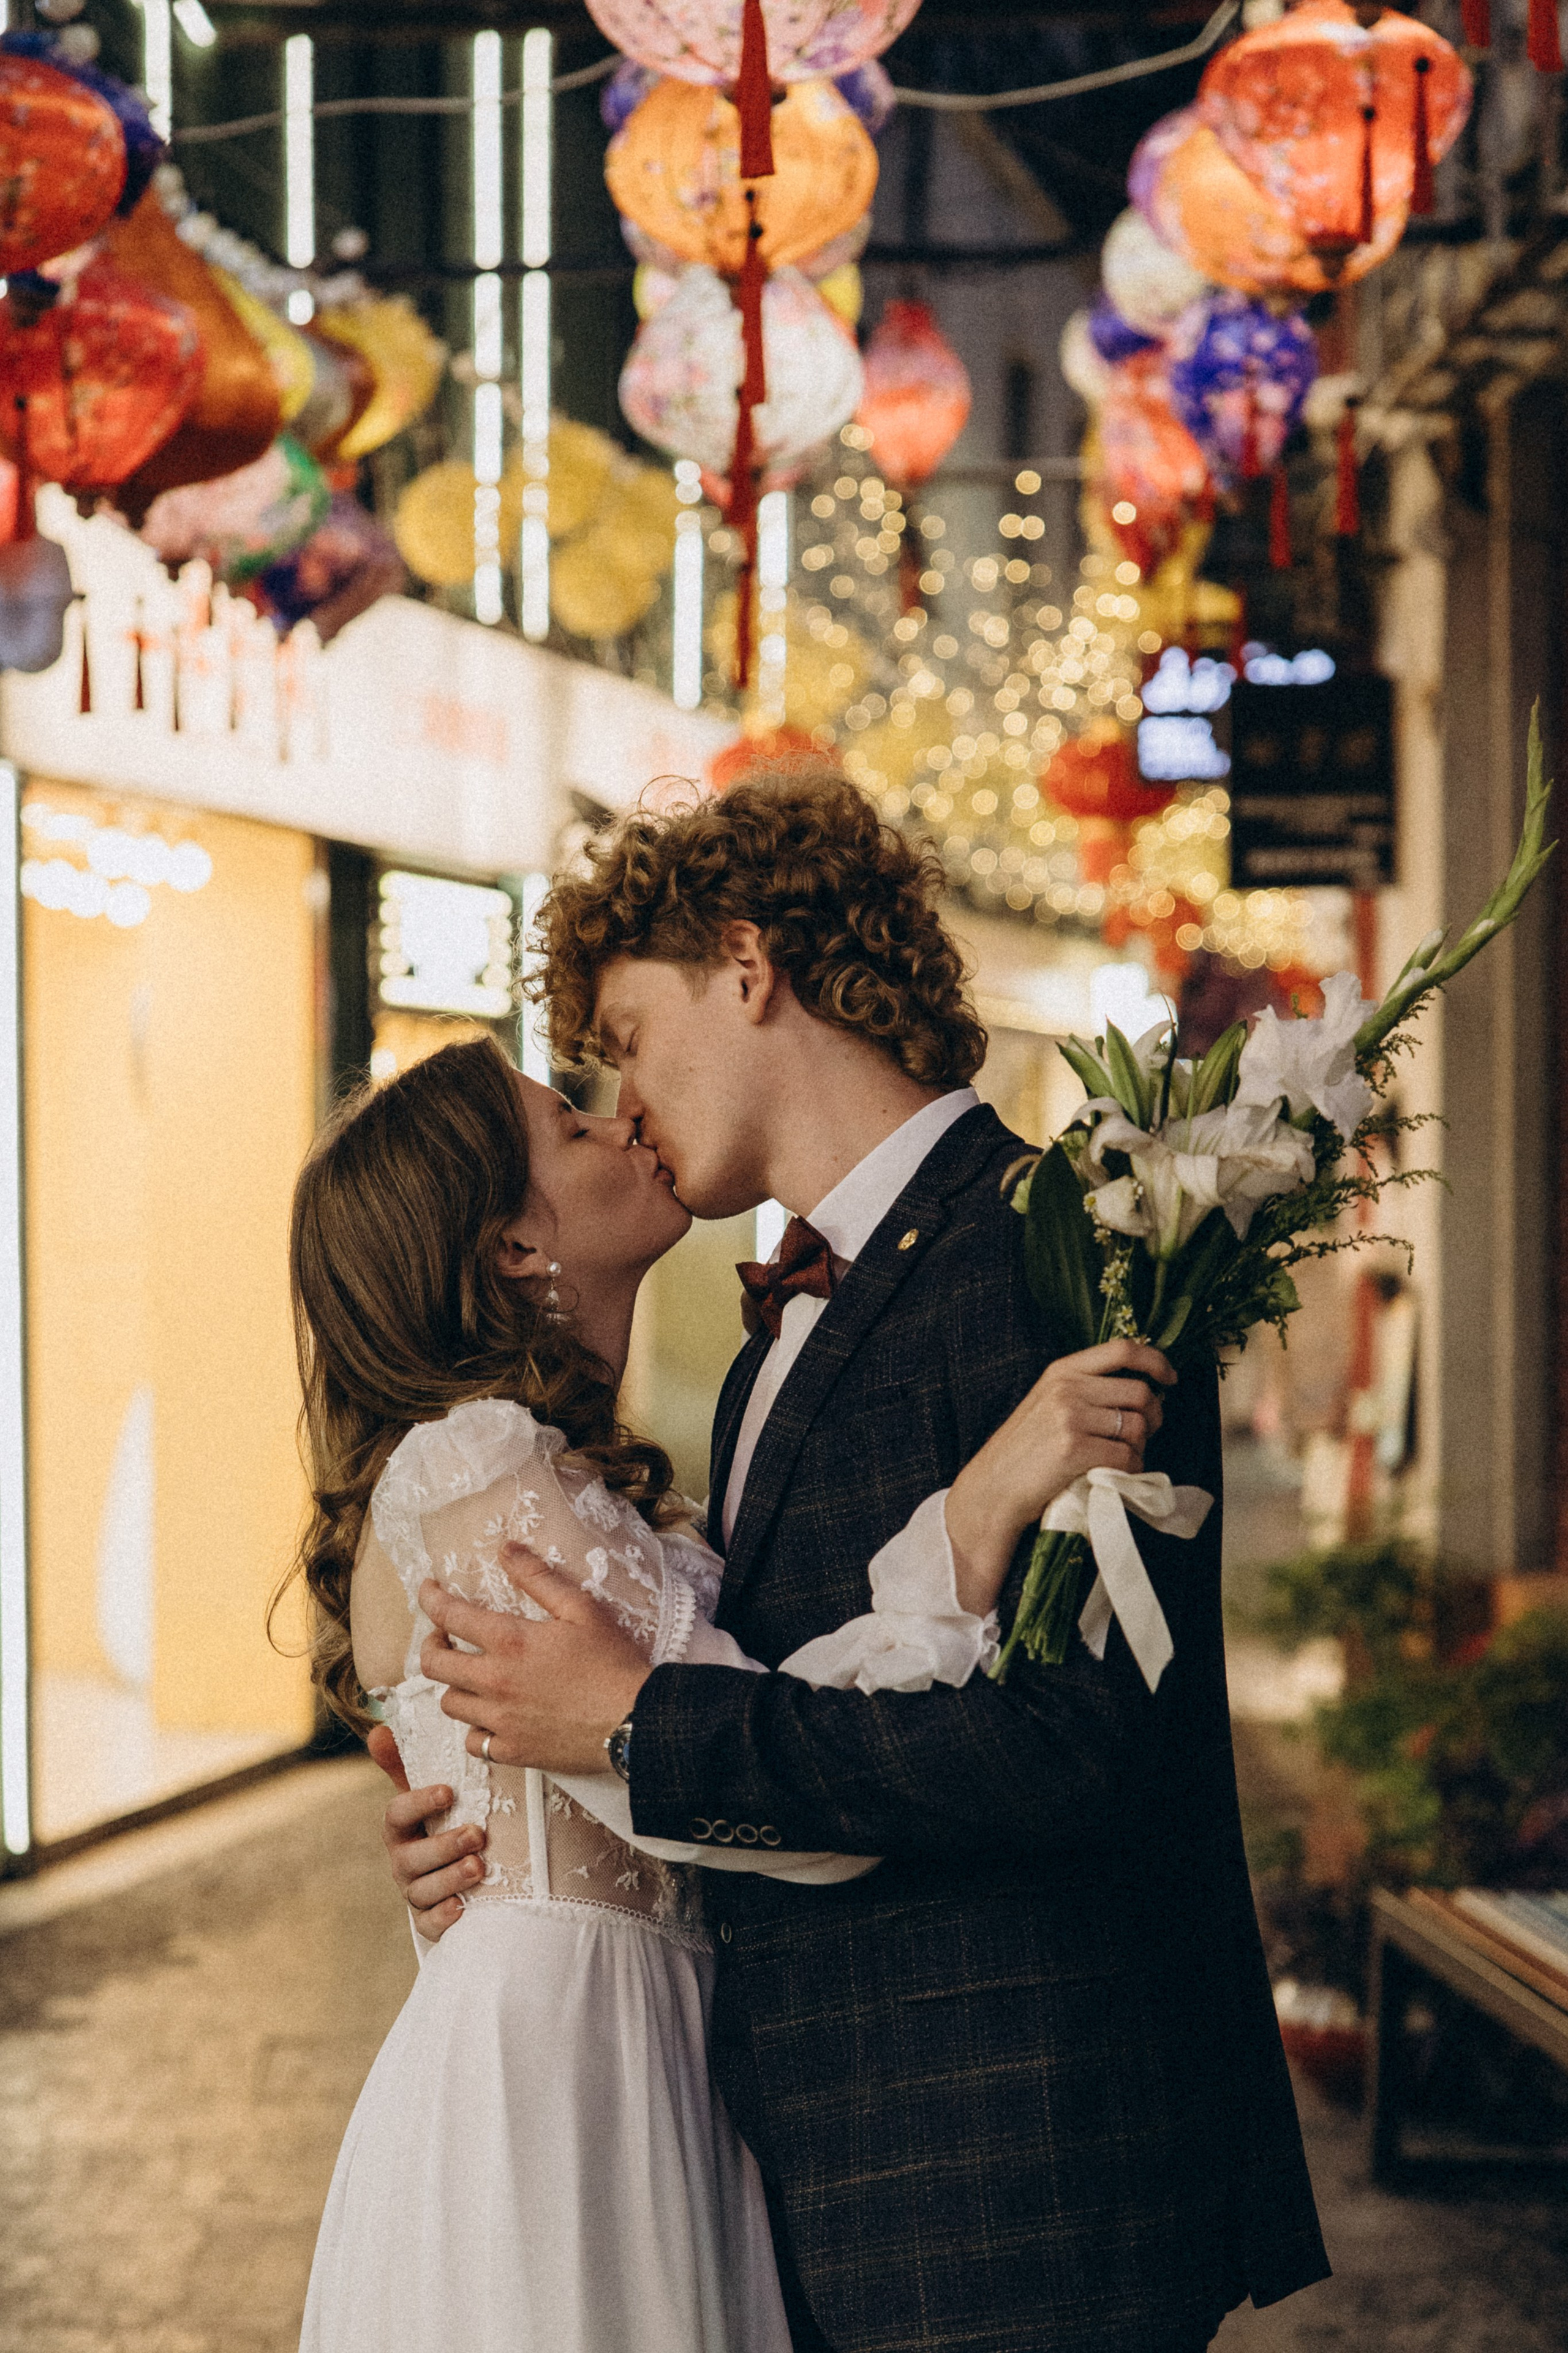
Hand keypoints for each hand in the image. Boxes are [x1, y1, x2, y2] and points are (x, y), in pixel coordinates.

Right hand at [367, 1724, 485, 1943]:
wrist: (458, 1875)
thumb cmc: (442, 1823)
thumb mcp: (429, 1795)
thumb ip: (408, 1765)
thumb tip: (379, 1730)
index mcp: (401, 1829)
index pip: (396, 1814)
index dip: (418, 1802)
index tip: (448, 1791)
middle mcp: (403, 1862)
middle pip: (410, 1858)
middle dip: (443, 1846)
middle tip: (477, 1834)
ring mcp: (415, 1893)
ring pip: (422, 1892)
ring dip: (450, 1879)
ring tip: (480, 1867)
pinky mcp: (430, 1922)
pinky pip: (429, 1925)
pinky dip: (443, 1918)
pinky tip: (463, 1909)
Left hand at [419, 1550, 651, 1775]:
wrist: (636, 1722)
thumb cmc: (612, 1663)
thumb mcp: (581, 1609)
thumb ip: (538, 1578)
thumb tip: (505, 1549)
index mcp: (510, 1641)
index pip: (449, 1615)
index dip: (430, 1599)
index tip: (427, 1590)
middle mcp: (494, 1681)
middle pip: (434, 1664)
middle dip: (431, 1644)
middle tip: (445, 1637)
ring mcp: (500, 1721)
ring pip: (449, 1703)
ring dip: (454, 1684)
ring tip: (470, 1675)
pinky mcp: (512, 1751)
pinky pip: (473, 1742)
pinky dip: (475, 1727)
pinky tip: (490, 1717)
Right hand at [945, 1339, 1175, 1615]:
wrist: (994, 1487)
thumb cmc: (1025, 1450)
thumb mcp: (1049, 1403)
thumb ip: (1087, 1389)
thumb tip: (1145, 1389)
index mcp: (1062, 1370)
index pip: (1122, 1349)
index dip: (1155, 1361)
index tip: (1170, 1378)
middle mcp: (1067, 1387)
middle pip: (1140, 1392)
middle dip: (1155, 1417)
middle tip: (1145, 1435)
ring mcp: (1070, 1417)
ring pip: (1138, 1426)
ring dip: (1140, 1448)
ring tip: (1121, 1458)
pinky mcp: (1075, 1449)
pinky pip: (1127, 1456)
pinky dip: (1130, 1469)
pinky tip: (1112, 1474)